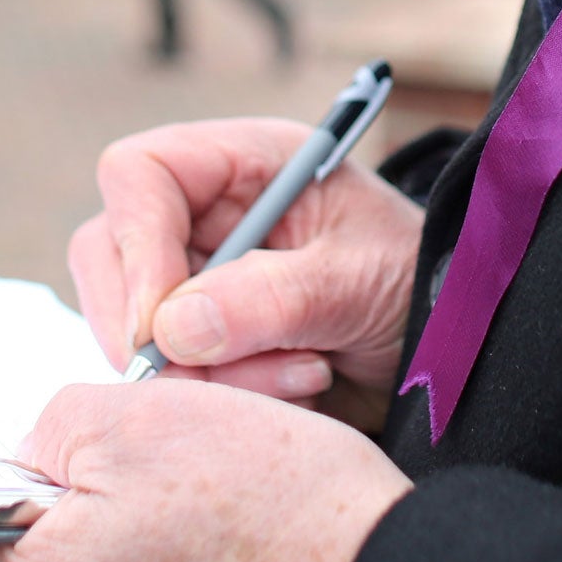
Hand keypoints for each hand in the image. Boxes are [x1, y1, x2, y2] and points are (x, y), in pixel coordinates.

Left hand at [0, 379, 411, 561]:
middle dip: (88, 497)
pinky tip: (242, 549)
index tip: (57, 442)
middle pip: (38, 559)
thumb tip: (40, 443)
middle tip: (163, 455)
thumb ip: (58, 421)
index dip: (7, 466)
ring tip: (217, 502)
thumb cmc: (285, 520)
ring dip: (144, 538)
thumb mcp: (149, 412)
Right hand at [68, 119, 423, 430]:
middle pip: (110, 254)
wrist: (451, 347)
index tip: (161, 322)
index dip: (137, 243)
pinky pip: (168, 373)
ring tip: (304, 380)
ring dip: (203, 373)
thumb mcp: (361, 281)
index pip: (139, 174)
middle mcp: (206, 214)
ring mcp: (195, 278)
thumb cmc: (420, 282)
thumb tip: (171, 328)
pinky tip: (298, 392)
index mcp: (244, 163)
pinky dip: (221, 398)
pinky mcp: (200, 339)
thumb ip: (273, 298)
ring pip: (132, 327)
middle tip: (221, 375)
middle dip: (155, 328)